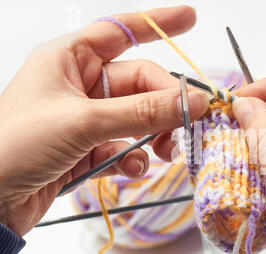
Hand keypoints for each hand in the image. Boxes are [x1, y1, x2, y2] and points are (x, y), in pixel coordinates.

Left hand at [0, 6, 209, 236]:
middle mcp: (80, 85)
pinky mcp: (89, 150)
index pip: (120, 31)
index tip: (190, 19)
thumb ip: (143, 112)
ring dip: (155, 134)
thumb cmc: (16, 145)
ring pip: (137, 118)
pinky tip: (131, 169)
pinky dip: (134, 158)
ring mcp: (87, 119)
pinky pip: (125, 146)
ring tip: (165, 152)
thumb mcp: (84, 122)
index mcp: (70, 59)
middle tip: (190, 121)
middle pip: (140, 83)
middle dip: (166, 103)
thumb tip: (195, 101)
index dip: (157, 24)